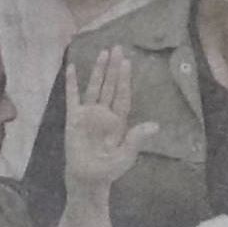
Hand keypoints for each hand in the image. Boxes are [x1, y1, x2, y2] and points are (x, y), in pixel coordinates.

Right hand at [64, 46, 157, 193]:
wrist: (88, 178)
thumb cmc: (109, 169)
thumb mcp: (126, 155)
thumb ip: (137, 139)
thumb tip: (156, 126)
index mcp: (119, 121)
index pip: (122, 95)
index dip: (124, 79)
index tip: (127, 62)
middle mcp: (105, 113)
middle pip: (110, 86)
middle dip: (114, 68)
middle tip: (117, 48)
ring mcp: (89, 114)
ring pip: (94, 87)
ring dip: (97, 70)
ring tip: (102, 53)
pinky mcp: (74, 118)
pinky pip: (72, 97)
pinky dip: (71, 83)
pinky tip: (71, 68)